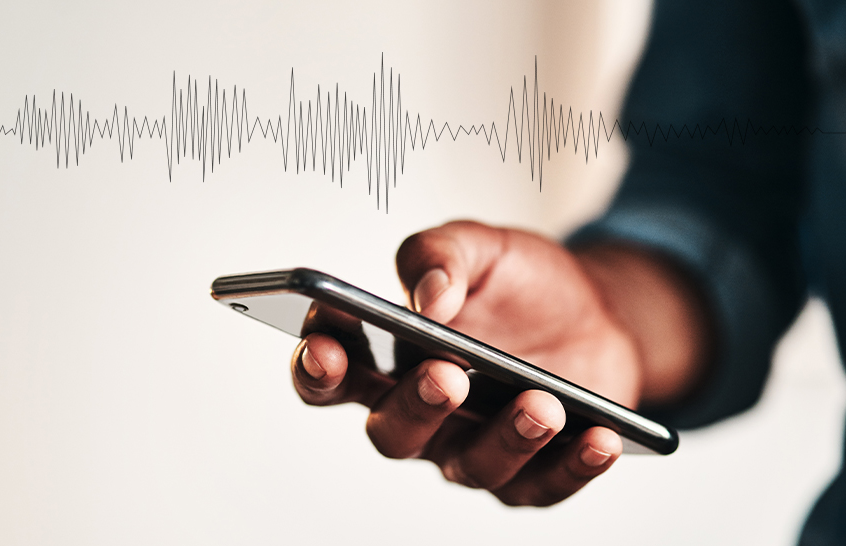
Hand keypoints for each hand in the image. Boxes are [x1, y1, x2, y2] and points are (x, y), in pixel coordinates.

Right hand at [291, 221, 646, 505]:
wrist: (595, 311)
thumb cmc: (519, 284)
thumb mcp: (480, 246)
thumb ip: (440, 256)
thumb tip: (428, 298)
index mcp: (389, 359)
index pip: (331, 375)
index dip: (316, 368)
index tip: (325, 346)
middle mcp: (422, 414)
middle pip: (392, 433)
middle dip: (414, 408)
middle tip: (444, 376)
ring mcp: (474, 447)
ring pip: (470, 466)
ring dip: (504, 439)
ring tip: (541, 404)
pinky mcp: (532, 472)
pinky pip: (543, 486)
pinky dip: (572, 466)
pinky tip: (598, 438)